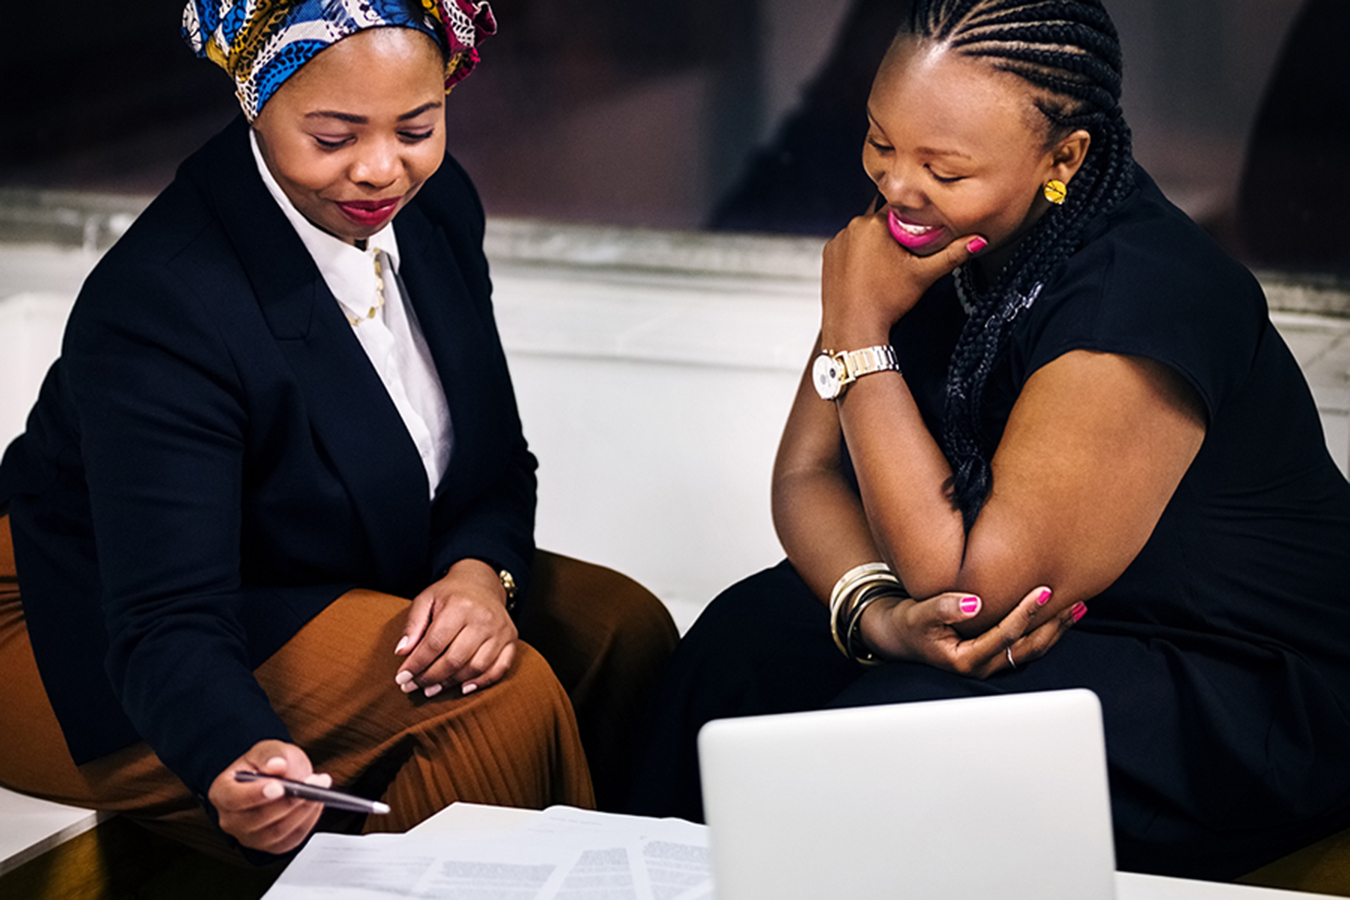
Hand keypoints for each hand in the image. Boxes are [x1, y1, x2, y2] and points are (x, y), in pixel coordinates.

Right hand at [208, 740, 329, 853]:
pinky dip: (308, 820)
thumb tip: (277, 765)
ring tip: (320, 787)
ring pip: (278, 831)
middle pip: (258, 819)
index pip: (234, 799)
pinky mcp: (271, 845)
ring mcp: (250, 836)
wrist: (276, 777)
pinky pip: (292, 839)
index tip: (279, 786)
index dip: (256, 794)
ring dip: (303, 809)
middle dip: (289, 800)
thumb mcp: (267, 749)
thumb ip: (270, 754)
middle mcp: (231, 819)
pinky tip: (317, 802)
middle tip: (312, 783)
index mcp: (222, 793)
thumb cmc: (267, 764)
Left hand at [395, 558, 517, 696]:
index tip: (402, 677)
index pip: (434, 643)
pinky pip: (499, 668)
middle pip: (454, 660)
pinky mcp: (511, 639)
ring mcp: (500, 630)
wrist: (481, 583)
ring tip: (433, 689)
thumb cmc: (450, 594)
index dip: (416, 664)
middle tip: (414, 686)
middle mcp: (483, 619)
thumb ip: (413, 625)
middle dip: (430, 678)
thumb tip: (402, 652)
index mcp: (459, 606)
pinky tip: (463, 688)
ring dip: (451, 683)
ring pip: (475, 668)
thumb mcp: (425, 600)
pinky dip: (482, 682)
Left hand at [820, 207, 985, 349]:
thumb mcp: (924, 275)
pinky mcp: (827, 255)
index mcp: (873, 223)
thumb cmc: (887, 302)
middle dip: (894, 232)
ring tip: (885, 267)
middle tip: (903, 256)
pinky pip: (847, 246)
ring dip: (874, 242)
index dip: (912, 221)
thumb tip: (979, 240)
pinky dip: (857, 254)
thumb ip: (952, 254)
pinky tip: (867, 272)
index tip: (918, 236)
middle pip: (880, 220)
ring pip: (863, 233)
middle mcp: (851, 226)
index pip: (900, 208)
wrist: (854, 328)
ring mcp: (836, 241)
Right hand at [858, 585, 1084, 678]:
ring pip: (1031, 650)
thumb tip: (976, 602)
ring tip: (1076, 609)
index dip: (1026, 612)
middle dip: (1053, 625)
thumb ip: (945, 607)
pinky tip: (1056, 616)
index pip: (1006, 635)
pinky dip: (1044, 631)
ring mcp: (990, 663)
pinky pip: (1026, 646)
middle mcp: (983, 666)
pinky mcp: (994, 655)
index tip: (1044, 591)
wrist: (902, 636)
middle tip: (1074, 602)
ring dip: (1055, 630)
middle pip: (1028, 647)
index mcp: (966, 659)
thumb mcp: (920, 613)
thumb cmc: (910, 623)